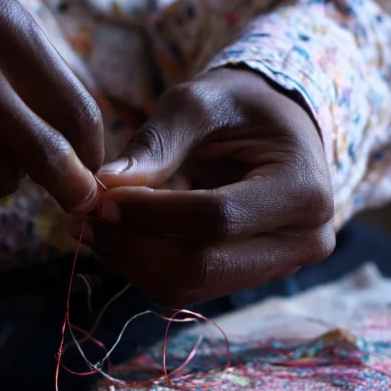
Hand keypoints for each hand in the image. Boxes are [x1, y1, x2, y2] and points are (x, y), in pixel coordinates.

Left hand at [77, 69, 334, 306]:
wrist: (278, 128)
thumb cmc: (241, 105)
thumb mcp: (201, 101)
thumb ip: (156, 142)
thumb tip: (104, 184)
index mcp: (304, 190)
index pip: (216, 218)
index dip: (150, 212)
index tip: (101, 194)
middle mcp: (304, 241)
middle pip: (202, 265)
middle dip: (133, 246)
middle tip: (86, 218)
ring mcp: (282, 267)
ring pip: (191, 286)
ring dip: (132, 263)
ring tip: (95, 227)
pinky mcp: (251, 279)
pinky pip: (190, 289)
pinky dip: (146, 269)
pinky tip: (121, 239)